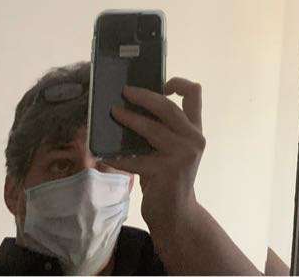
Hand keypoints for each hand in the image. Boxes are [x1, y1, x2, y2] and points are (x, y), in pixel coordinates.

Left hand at [109, 77, 205, 259]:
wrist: (176, 214)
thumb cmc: (169, 177)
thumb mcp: (173, 149)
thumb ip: (164, 128)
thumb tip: (131, 104)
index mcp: (195, 130)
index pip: (194, 94)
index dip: (178, 83)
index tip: (161, 83)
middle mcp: (193, 139)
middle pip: (168, 107)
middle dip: (145, 96)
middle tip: (125, 91)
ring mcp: (182, 155)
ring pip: (152, 129)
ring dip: (129, 119)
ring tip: (113, 112)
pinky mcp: (166, 172)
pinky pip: (136, 159)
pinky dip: (118, 156)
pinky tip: (104, 154)